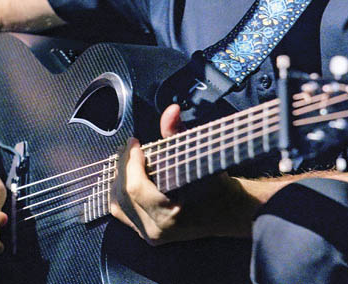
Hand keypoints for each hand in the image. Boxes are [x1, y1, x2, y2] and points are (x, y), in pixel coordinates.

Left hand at [108, 104, 256, 244]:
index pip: (136, 187)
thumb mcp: (201, 157)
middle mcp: (157, 229)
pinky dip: (121, 192)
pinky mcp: (148, 235)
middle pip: (123, 194)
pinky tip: (128, 176)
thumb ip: (179, 134)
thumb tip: (171, 111)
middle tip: (130, 147)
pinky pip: (123, 212)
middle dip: (123, 166)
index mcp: (170, 215)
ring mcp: (151, 235)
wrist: (229, 212)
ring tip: (127, 159)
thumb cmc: (218, 185)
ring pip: (118, 204)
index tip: (134, 142)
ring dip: (120, 179)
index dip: (130, 161)